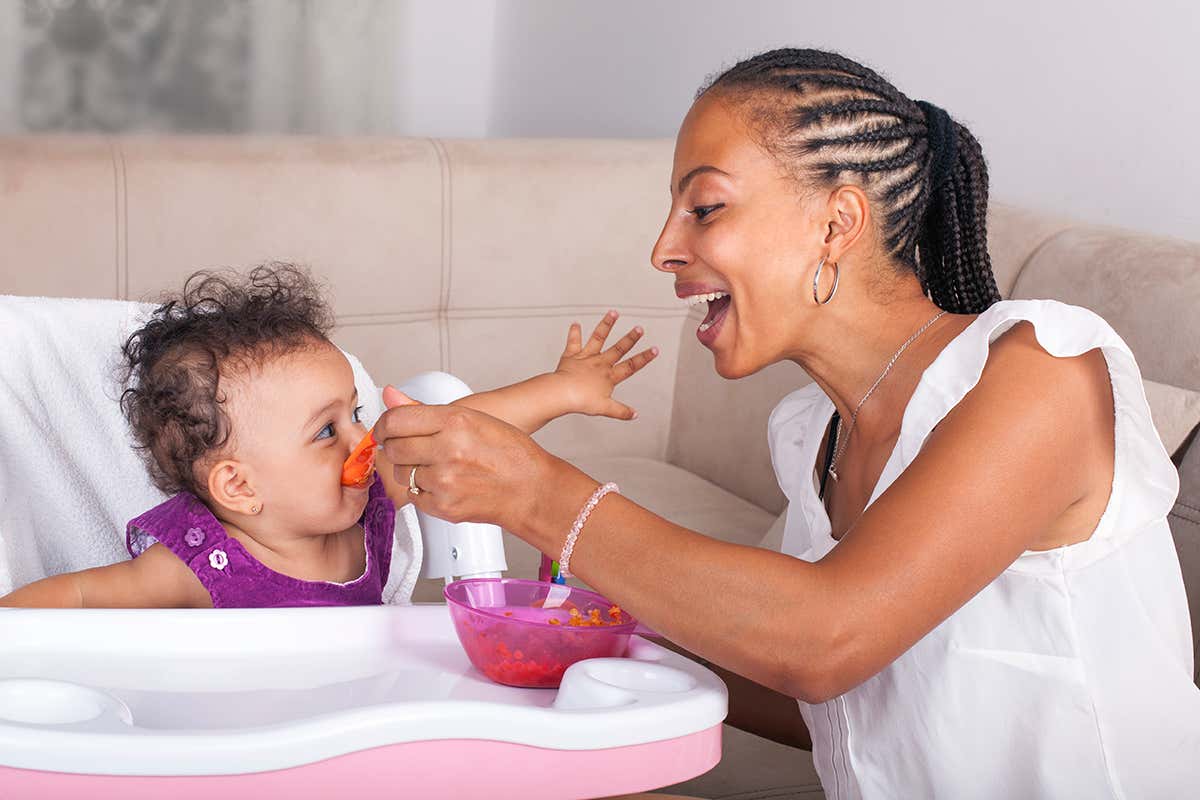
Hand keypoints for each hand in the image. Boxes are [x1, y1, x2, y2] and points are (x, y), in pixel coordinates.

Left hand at [374, 392, 562, 530]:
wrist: (531, 490)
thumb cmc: (510, 453)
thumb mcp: (473, 417)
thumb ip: (425, 410)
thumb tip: (391, 396)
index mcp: (455, 421)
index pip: (395, 420)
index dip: (384, 425)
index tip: (385, 430)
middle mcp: (448, 450)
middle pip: (394, 449)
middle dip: (397, 448)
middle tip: (412, 448)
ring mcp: (444, 481)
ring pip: (401, 474)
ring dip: (411, 470)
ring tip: (436, 467)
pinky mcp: (443, 506)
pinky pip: (414, 495)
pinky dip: (423, 490)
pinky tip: (444, 483)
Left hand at [554, 310, 657, 419]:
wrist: (562, 393)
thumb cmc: (581, 400)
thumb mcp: (605, 408)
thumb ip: (621, 411)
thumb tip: (634, 414)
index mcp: (609, 376)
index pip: (631, 366)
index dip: (644, 358)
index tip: (654, 350)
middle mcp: (600, 364)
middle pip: (619, 348)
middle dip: (630, 338)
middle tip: (639, 328)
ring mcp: (586, 358)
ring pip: (598, 338)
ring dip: (606, 325)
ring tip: (613, 313)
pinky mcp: (571, 356)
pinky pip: (573, 342)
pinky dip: (574, 333)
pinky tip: (576, 324)